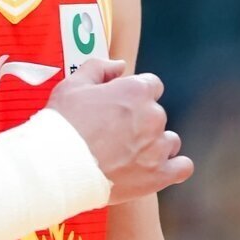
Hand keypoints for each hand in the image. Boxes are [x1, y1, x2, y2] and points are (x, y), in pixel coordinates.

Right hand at [47, 58, 193, 203]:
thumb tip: (119, 65)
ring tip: (129, 157)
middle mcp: (153, 116)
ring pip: (169, 141)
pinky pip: (182, 168)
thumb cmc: (63, 125)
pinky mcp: (158, 175)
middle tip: (114, 137)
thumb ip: (99, 68)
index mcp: (136, 91)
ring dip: (155, 146)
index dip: (134, 96)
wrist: (57, 166)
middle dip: (140, 123)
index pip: (151, 86)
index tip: (120, 109)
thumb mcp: (73, 85)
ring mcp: (158, 147)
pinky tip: (158, 169)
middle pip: (157, 115)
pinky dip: (173, 168)